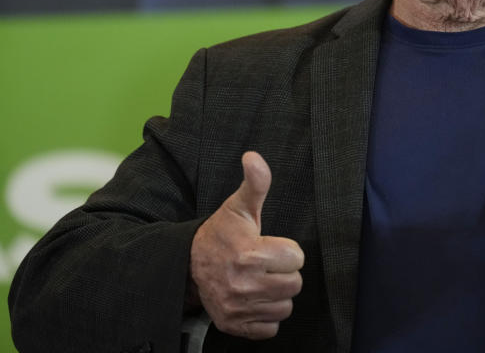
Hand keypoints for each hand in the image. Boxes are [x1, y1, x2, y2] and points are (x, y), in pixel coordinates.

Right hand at [189, 151, 303, 338]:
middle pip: (294, 284)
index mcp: (250, 254)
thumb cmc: (220, 234)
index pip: (296, 257)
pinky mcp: (235, 325)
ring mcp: (238, 308)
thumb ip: (255, 184)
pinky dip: (266, 315)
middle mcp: (244, 284)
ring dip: (277, 294)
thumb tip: (253, 157)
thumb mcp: (238, 207)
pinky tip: (255, 298)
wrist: (188, 266)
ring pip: (284, 306)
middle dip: (284, 272)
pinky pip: (270, 328)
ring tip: (261, 279)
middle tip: (266, 263)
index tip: (270, 246)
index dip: (287, 250)